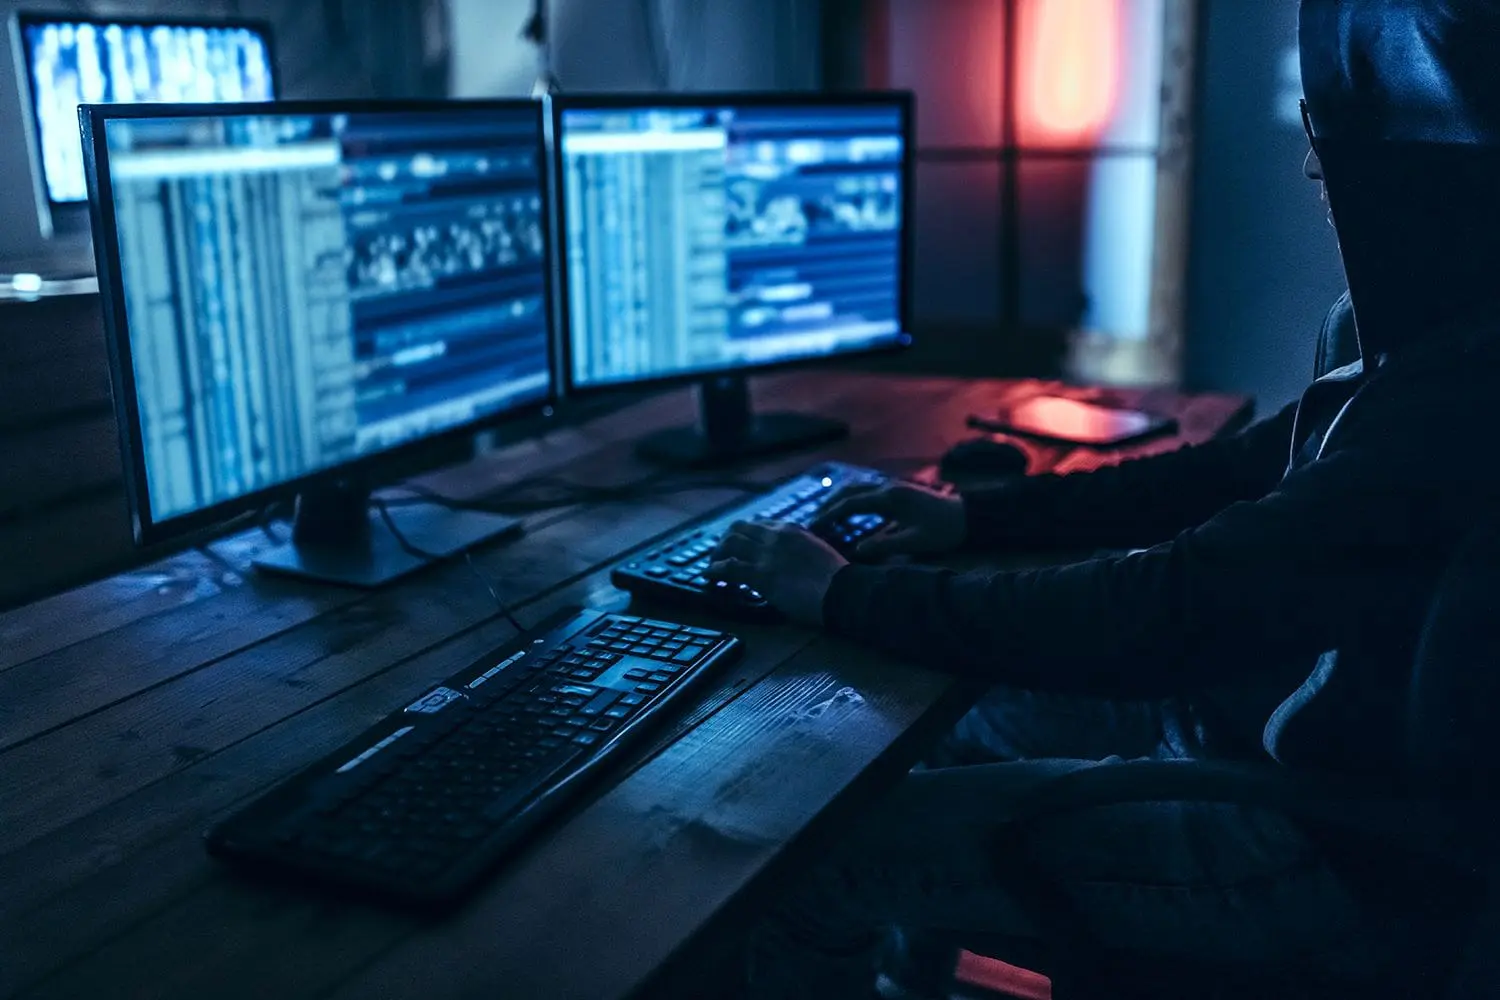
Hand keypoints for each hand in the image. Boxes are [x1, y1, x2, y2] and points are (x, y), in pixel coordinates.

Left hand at [708, 520, 847, 626]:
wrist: (842, 590)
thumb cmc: (836, 577)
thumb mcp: (817, 551)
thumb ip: (799, 549)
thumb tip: (789, 559)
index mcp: (791, 529)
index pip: (758, 524)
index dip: (744, 534)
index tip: (739, 544)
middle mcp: (775, 536)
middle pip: (738, 529)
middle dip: (725, 540)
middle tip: (720, 554)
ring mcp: (767, 554)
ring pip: (729, 544)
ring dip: (717, 555)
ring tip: (712, 566)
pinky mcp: (761, 574)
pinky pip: (729, 567)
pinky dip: (715, 571)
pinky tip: (709, 576)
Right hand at [817, 481, 966, 558]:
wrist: (967, 516)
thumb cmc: (943, 530)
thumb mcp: (915, 542)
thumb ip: (885, 546)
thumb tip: (856, 549)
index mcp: (889, 497)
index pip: (850, 503)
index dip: (830, 514)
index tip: (813, 526)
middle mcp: (888, 487)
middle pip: (850, 490)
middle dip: (829, 504)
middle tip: (813, 520)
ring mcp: (893, 486)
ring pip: (858, 487)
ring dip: (840, 499)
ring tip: (825, 514)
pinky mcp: (898, 491)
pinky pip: (868, 491)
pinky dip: (853, 499)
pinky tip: (849, 511)